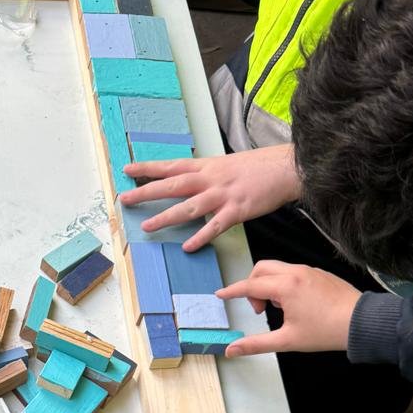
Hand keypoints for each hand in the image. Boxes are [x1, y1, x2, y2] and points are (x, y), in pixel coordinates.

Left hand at [120, 146, 300, 250]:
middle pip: (173, 185)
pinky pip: (215, 226)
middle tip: (125, 199)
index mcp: (207, 166)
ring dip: (166, 217)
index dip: (148, 168)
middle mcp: (211, 178)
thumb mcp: (227, 165)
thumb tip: (190, 183)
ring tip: (147, 227)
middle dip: (147, 192)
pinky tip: (187, 247)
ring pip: (189, 206)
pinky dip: (201, 237)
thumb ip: (207, 174)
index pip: (172, 166)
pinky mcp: (237, 210)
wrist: (287, 167)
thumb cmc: (258, 167)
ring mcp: (223, 194)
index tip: (127, 170)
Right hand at [217, 262, 359, 355]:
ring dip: (269, 285)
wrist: (361, 322)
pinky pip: (292, 271)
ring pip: (277, 269)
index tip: (220, 295)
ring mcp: (309, 270)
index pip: (250, 285)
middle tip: (259, 310)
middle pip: (261, 269)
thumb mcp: (287, 341)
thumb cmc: (325, 331)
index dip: (232, 291)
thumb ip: (256, 344)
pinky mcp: (319, 273)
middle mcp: (296, 272)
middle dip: (252, 286)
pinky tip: (294, 304)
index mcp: (286, 286)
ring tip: (278, 309)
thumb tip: (231, 350)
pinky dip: (284, 283)